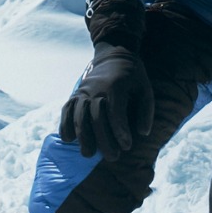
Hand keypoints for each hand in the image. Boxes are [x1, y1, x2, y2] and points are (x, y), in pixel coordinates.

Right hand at [59, 42, 153, 160]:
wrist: (114, 55)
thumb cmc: (133, 76)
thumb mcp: (145, 88)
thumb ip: (146, 110)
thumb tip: (143, 133)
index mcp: (116, 86)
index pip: (116, 111)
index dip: (120, 130)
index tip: (127, 147)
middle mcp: (96, 88)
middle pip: (96, 116)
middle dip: (103, 139)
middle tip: (112, 157)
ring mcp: (84, 91)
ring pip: (79, 114)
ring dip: (83, 136)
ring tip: (88, 154)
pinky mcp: (76, 93)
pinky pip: (67, 109)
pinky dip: (65, 123)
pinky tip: (69, 139)